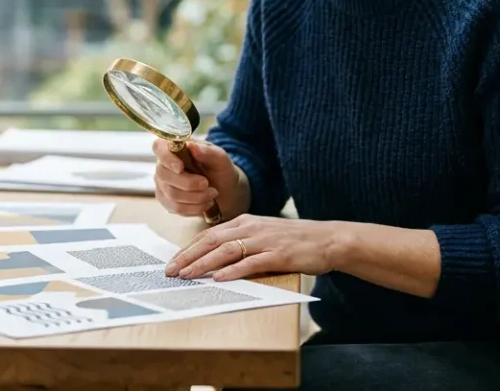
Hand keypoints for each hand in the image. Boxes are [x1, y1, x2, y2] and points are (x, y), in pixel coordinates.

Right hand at [153, 138, 247, 219]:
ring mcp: (163, 184)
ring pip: (171, 194)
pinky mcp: (166, 201)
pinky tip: (205, 203)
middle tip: (207, 184)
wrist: (225, 191)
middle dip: (189, 183)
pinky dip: (194, 208)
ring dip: (196, 197)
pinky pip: (175, 208)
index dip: (166, 158)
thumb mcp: (220, 158)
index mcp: (174, 148)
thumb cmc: (220, 170)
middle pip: (164, 175)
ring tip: (212, 194)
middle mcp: (164, 165)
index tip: (180, 168)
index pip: (159, 147)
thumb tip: (191, 146)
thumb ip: (207, 151)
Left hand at [163, 214, 347, 282]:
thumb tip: (214, 260)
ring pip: (226, 251)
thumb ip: (240, 243)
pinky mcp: (278, 255)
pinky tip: (220, 278)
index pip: (209, 235)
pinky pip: (251, 263)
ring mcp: (264, 240)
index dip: (188, 249)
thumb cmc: (294, 240)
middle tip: (171, 271)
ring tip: (187, 275)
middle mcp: (251, 228)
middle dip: (188, 257)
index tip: (172, 263)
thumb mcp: (262, 234)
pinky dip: (234, 271)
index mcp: (244, 221)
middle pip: (212, 242)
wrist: (328, 239)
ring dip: (204, 264)